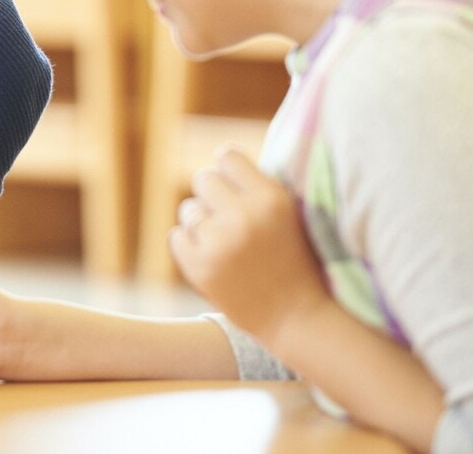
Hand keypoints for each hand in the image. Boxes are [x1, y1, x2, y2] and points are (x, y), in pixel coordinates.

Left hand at [168, 145, 331, 349]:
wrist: (295, 317)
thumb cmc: (294, 260)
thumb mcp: (289, 214)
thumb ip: (257, 186)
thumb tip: (221, 156)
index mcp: (271, 198)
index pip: (227, 156)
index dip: (228, 170)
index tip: (233, 185)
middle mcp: (244, 216)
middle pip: (203, 178)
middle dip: (212, 195)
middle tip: (227, 216)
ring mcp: (219, 243)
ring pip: (188, 209)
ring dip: (201, 222)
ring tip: (224, 242)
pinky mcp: (200, 268)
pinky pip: (177, 236)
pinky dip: (190, 245)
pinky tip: (212, 257)